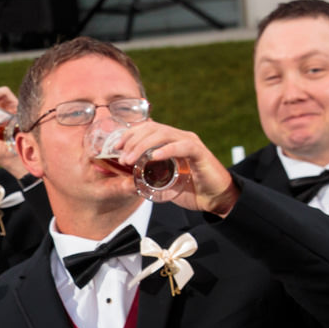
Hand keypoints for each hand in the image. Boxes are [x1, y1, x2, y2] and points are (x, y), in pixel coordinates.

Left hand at [106, 121, 238, 215]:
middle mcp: (180, 137)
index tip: (114, 147)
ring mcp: (190, 143)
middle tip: (122, 158)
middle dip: (132, 141)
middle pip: (152, 129)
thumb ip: (146, 174)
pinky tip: (154, 157)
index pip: (146, 128)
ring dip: (143, 146)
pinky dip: (167, 150)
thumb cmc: (188, 189)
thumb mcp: (161, 180)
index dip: (128, 134)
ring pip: (164, 135)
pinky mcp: (200, 153)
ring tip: (131, 160)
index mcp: (170, 141)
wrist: (214, 199)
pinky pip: (183, 146)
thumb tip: (123, 175)